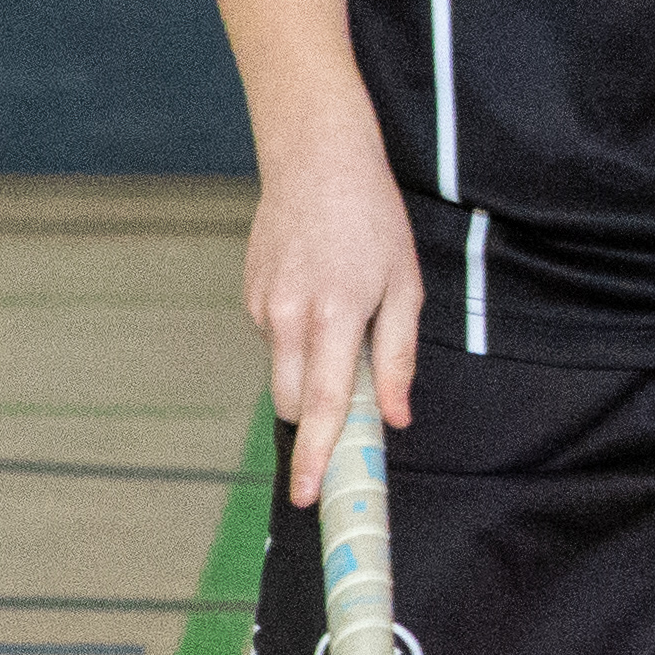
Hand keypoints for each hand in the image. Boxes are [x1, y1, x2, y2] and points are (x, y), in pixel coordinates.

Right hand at [246, 146, 423, 504]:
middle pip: (290, 401)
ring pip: (283, 370)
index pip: (320, 404)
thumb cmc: (371, 220)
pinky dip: (299, 337)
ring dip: (311, 368)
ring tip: (342, 313)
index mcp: (334, 316)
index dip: (315, 453)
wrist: (315, 161)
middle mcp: (287, 318)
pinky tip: (319, 294)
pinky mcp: (249, 298)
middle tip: (349, 406)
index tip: (308, 493)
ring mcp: (262, 308)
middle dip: (314, 416)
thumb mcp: (404, 286)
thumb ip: (398, 356)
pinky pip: (276, 340)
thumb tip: (397, 415)